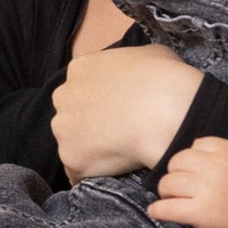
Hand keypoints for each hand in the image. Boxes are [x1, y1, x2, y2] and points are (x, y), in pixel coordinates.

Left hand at [50, 41, 202, 181]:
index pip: (82, 87)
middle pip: (71, 115)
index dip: (100, 102)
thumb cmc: (163, 79)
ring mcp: (63, 128)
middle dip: (89, 125)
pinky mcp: (70, 156)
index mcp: (81, 69)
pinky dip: (94, 173)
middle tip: (119, 134)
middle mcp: (64, 96)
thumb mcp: (152, 54)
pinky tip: (115, 170)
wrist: (163, 111)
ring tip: (121, 154)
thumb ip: (134, 62)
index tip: (118, 112)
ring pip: (72, 143)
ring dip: (91, 150)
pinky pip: (78, 170)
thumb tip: (141, 70)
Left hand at [148, 135, 227, 227]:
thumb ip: (226, 153)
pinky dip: (159, 210)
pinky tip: (156, 212)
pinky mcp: (200, 212)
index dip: (192, 159)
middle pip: (177, 161)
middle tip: (179, 186)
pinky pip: (168, 208)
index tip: (193, 171)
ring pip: (169, 183)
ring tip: (171, 199)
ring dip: (167, 192)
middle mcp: (214, 167)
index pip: (196, 145)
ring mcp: (206, 189)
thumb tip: (196, 148)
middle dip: (175, 173)